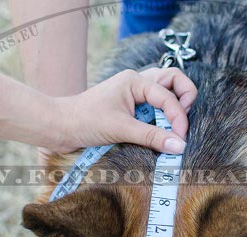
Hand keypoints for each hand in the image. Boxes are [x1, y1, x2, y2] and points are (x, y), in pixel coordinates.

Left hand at [51, 67, 196, 154]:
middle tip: (183, 124)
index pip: (169, 96)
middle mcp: (137, 82)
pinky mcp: (131, 107)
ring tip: (174, 128)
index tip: (180, 140)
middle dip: (185, 99)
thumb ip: (152, 137)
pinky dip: (163, 117)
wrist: (61, 126)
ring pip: (166, 91)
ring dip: (174, 107)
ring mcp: (134, 93)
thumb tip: (180, 146)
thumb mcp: (121, 129)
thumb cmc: (86, 121)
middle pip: (174, 80)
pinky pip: (155, 106)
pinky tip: (161, 133)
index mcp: (135, 80)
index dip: (179, 118)